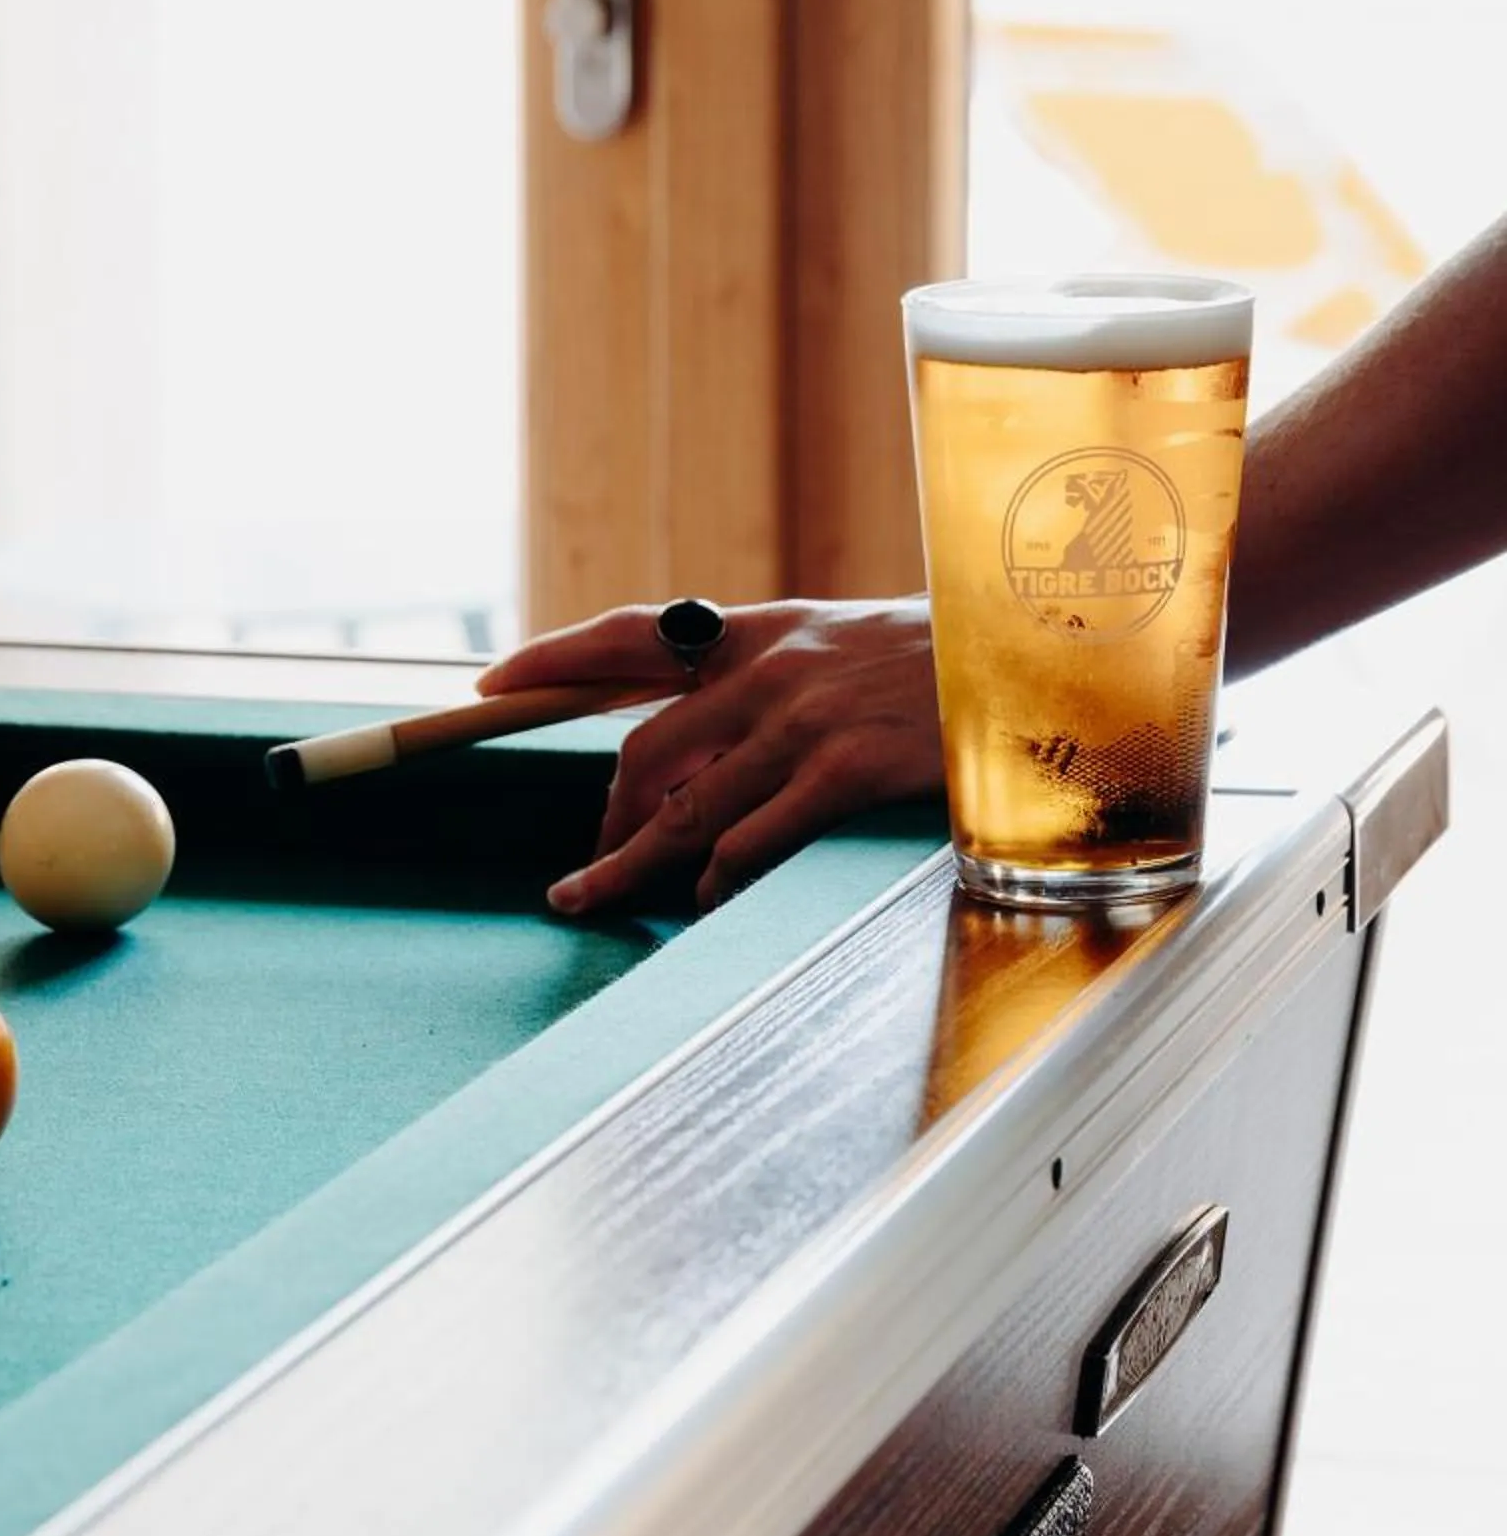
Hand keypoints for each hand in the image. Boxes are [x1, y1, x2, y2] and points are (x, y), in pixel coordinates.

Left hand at [479, 600, 942, 915]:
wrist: (1042, 658)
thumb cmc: (953, 665)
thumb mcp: (855, 643)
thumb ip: (782, 678)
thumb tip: (714, 736)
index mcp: (765, 629)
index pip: (633, 634)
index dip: (554, 657)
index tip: (493, 684)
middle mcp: (772, 668)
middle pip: (644, 751)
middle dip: (603, 819)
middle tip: (581, 872)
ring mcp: (806, 720)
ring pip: (683, 811)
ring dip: (626, 868)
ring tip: (591, 903)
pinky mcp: (846, 770)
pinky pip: (749, 843)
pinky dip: (715, 884)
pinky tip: (705, 906)